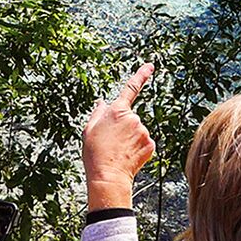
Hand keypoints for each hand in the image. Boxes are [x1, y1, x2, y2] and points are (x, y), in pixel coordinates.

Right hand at [83, 64, 155, 209]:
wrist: (108, 175)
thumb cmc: (95, 153)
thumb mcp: (89, 129)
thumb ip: (98, 113)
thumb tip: (102, 103)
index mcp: (117, 111)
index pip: (131, 88)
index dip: (142, 74)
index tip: (151, 66)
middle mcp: (133, 118)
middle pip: (131, 118)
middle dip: (124, 127)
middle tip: (112, 141)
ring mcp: (144, 131)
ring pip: (138, 132)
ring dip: (130, 139)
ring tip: (119, 150)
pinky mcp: (150, 144)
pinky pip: (144, 143)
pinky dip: (137, 148)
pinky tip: (128, 156)